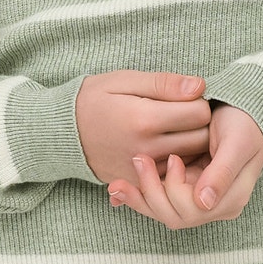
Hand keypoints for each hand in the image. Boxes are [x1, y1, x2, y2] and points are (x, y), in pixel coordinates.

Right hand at [74, 69, 213, 185]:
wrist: (61, 132)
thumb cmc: (94, 99)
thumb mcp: (125, 80)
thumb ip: (164, 83)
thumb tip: (200, 86)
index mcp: (144, 119)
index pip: (200, 113)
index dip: (198, 101)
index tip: (186, 97)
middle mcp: (146, 149)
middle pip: (201, 139)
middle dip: (200, 124)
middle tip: (185, 112)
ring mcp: (143, 170)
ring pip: (191, 160)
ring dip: (191, 144)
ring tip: (176, 128)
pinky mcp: (139, 182)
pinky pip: (173, 175)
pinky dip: (177, 162)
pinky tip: (165, 146)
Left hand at [106, 102, 262, 229]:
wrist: (242, 112)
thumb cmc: (244, 125)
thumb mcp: (238, 142)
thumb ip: (223, 172)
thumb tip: (204, 202)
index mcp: (231, 200)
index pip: (194, 210)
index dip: (177, 188)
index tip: (173, 157)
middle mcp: (213, 206)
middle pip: (175, 216)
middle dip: (152, 192)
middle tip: (138, 159)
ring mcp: (197, 201)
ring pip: (162, 211)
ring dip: (140, 196)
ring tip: (117, 182)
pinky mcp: (182, 190)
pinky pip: (157, 200)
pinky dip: (138, 194)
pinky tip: (118, 188)